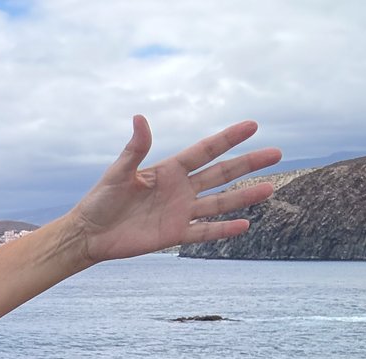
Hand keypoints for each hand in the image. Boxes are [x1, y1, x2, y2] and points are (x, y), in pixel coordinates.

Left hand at [68, 116, 281, 263]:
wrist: (89, 233)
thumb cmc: (100, 200)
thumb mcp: (118, 172)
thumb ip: (135, 148)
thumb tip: (140, 117)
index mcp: (168, 170)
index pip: (205, 150)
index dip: (228, 138)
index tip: (252, 125)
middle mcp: (180, 189)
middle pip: (221, 173)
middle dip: (248, 163)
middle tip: (276, 153)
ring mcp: (180, 212)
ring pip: (219, 202)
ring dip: (244, 196)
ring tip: (270, 187)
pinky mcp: (174, 234)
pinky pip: (203, 231)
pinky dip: (223, 229)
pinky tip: (245, 224)